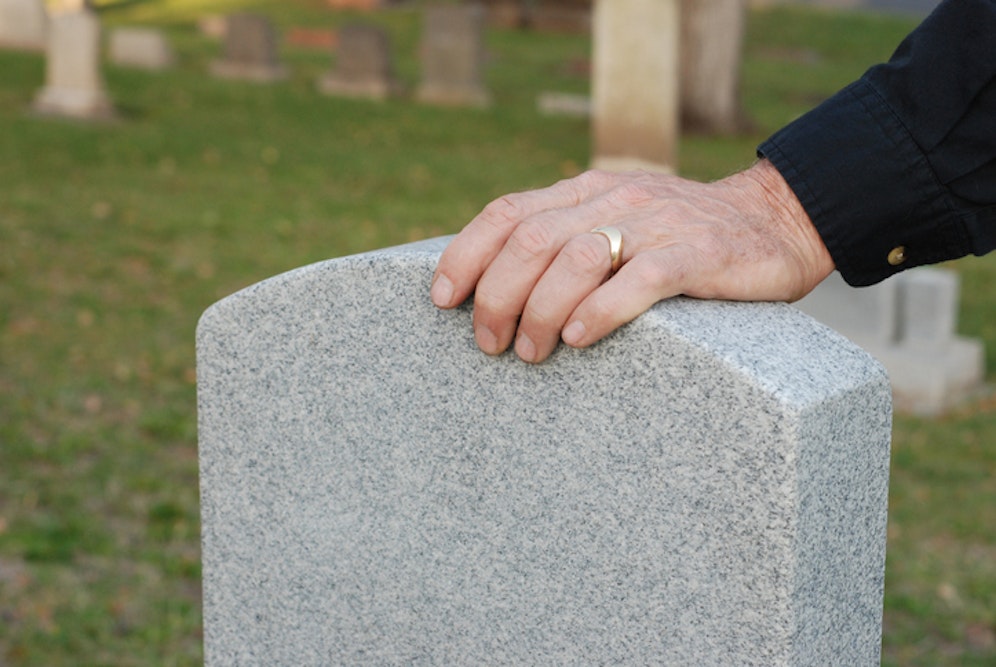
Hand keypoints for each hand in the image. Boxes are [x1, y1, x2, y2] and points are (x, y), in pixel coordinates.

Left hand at [430, 159, 834, 362]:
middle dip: (496, 296)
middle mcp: (614, 199)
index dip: (466, 253)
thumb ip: (565, 238)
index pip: (508, 212)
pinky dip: (602, 310)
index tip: (442, 299)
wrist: (775, 220)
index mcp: (586, 190)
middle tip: (489, 344)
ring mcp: (657, 223)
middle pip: (531, 240)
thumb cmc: (680, 238)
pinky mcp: (699, 253)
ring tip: (531, 352)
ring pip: (577, 258)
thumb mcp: (617, 222)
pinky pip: (641, 278)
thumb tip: (496, 287)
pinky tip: (582, 339)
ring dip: (541, 311)